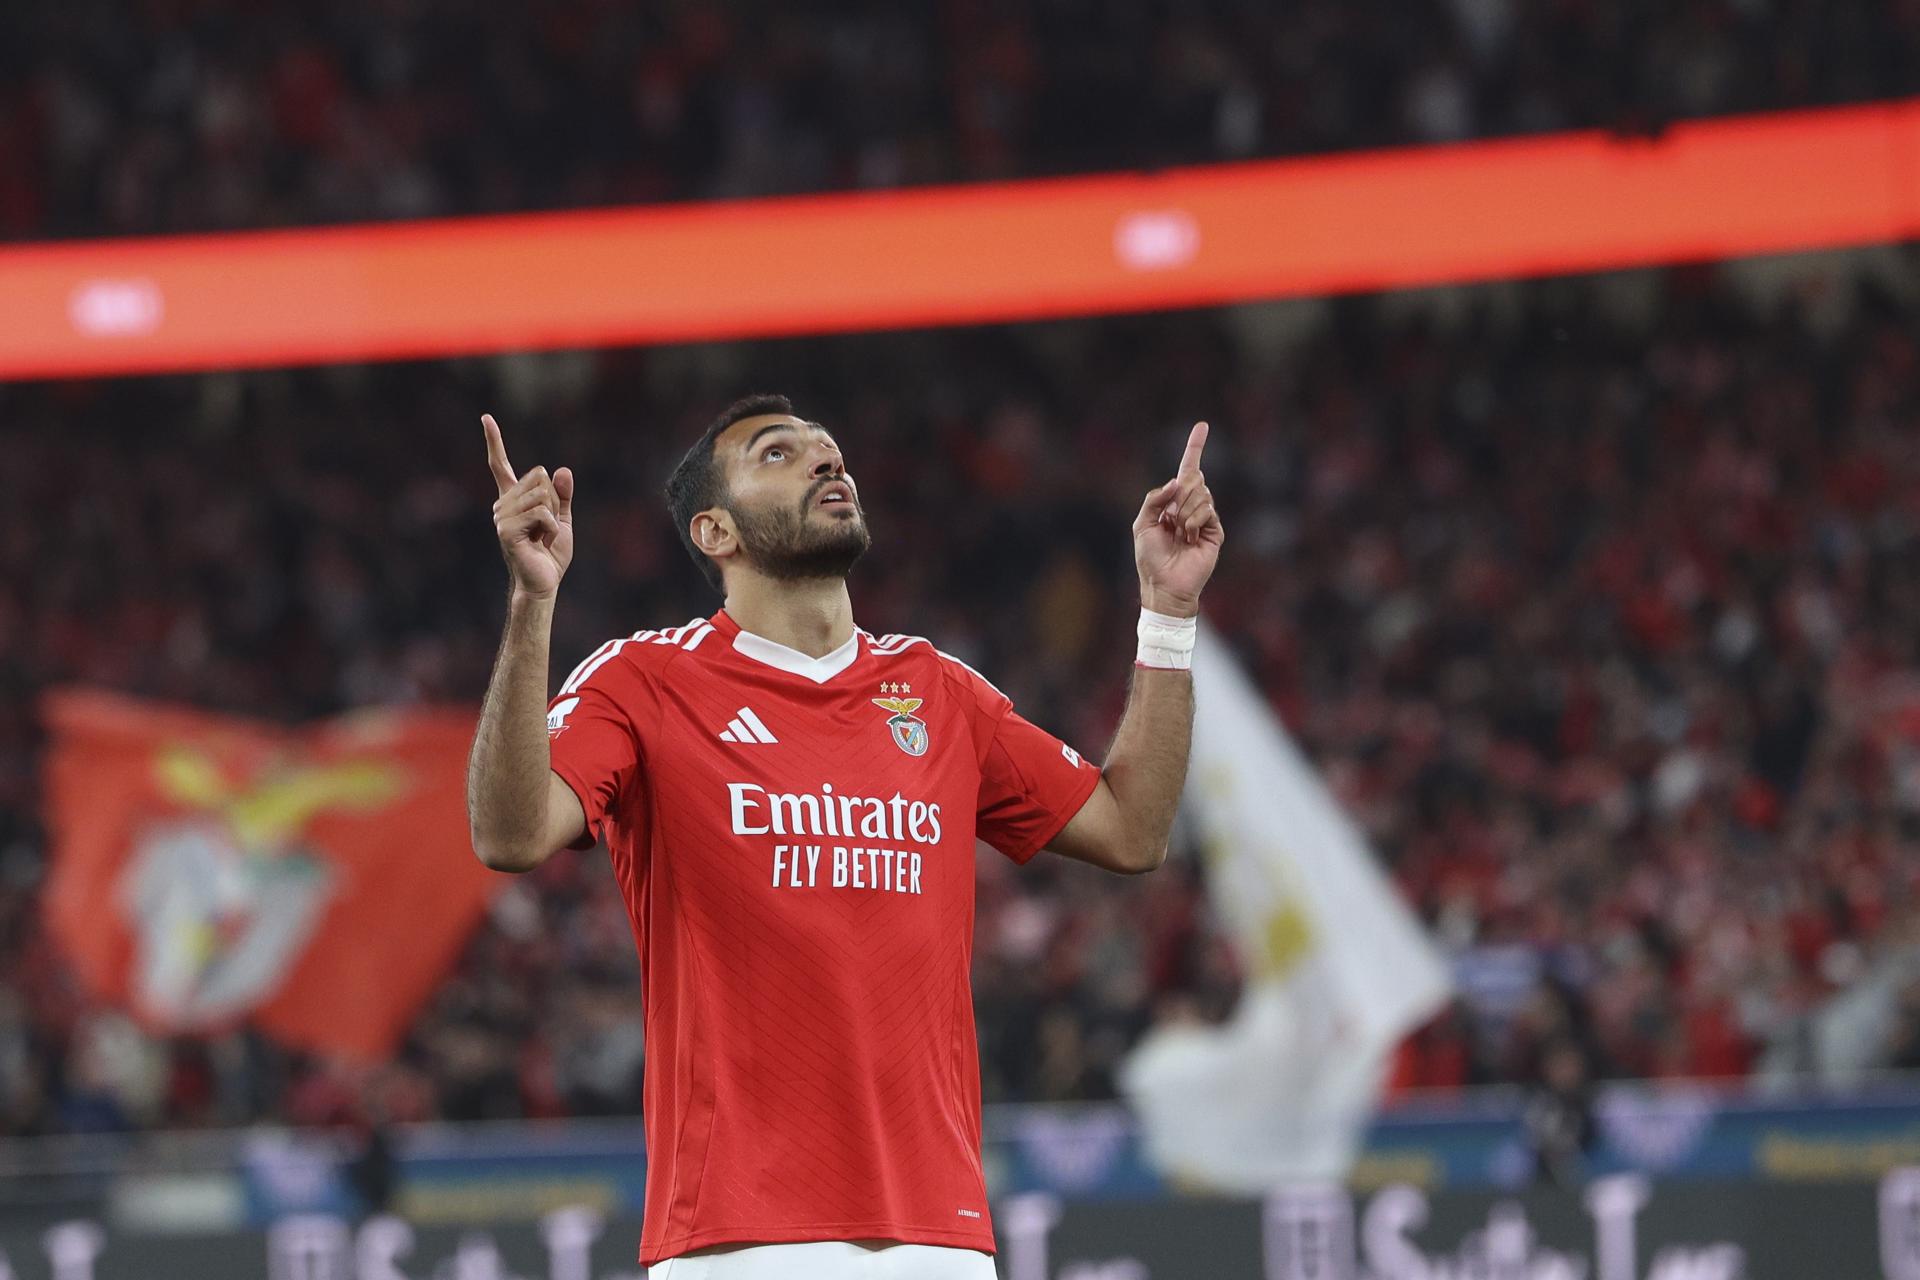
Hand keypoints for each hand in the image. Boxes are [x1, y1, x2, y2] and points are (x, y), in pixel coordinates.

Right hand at [484, 413, 573, 599]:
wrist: (543, 582)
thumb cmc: (550, 554)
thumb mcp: (562, 519)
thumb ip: (562, 495)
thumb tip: (562, 469)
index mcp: (514, 499)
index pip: (500, 465)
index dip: (494, 441)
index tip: (485, 418)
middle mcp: (502, 504)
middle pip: (539, 476)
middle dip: (553, 500)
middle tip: (546, 527)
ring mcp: (501, 516)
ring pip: (542, 495)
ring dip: (552, 517)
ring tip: (542, 536)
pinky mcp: (506, 530)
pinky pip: (541, 513)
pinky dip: (551, 528)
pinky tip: (541, 542)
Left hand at [1133, 421, 1223, 617]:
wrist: (1164, 585)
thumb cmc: (1150, 558)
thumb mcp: (1142, 523)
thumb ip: (1155, 498)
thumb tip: (1178, 480)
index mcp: (1173, 503)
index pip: (1186, 470)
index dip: (1194, 448)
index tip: (1202, 426)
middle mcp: (1191, 506)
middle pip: (1193, 479)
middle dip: (1180, 493)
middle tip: (1172, 517)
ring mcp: (1204, 518)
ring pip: (1201, 493)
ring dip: (1185, 511)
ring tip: (1179, 533)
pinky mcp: (1215, 530)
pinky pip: (1207, 510)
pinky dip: (1193, 520)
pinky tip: (1189, 537)